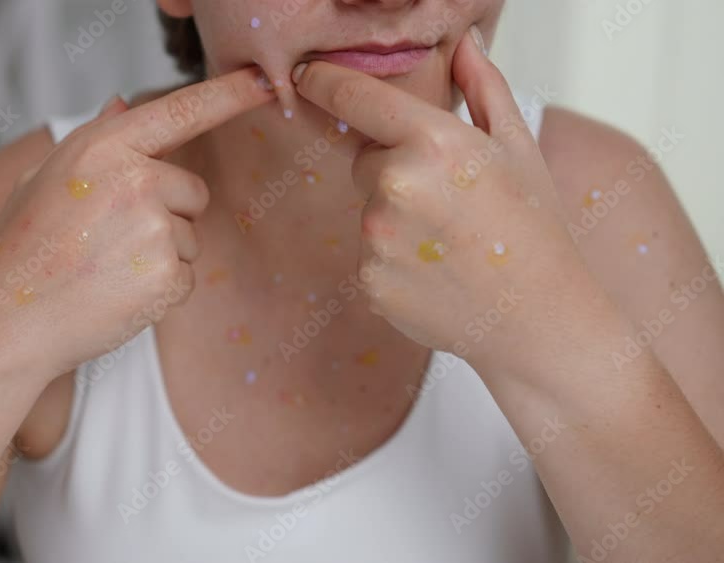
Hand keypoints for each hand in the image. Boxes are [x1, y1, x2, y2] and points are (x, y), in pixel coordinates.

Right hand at [0, 68, 273, 381]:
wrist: (8, 320)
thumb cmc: (22, 248)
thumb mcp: (44, 177)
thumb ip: (93, 140)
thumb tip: (122, 106)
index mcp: (103, 149)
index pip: (180, 112)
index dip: (228, 94)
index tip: (265, 82)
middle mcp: (135, 180)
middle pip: (192, 191)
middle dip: (167, 214)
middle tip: (111, 241)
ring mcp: (154, 228)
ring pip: (189, 237)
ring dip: (160, 256)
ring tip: (105, 270)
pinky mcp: (167, 275)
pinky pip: (185, 277)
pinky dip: (159, 291)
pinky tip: (116, 295)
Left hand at [292, 28, 616, 375]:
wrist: (539, 319)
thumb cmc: (535, 230)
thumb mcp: (518, 147)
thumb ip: (483, 87)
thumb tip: (463, 44)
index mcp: (434, 142)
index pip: (356, 96)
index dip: (325, 82)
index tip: (308, 76)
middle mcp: (397, 186)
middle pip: (366, 161)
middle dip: (396, 170)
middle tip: (450, 201)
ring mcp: (377, 238)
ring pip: (368, 209)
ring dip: (396, 218)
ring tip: (450, 242)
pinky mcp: (368, 280)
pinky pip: (368, 253)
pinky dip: (393, 260)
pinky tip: (437, 271)